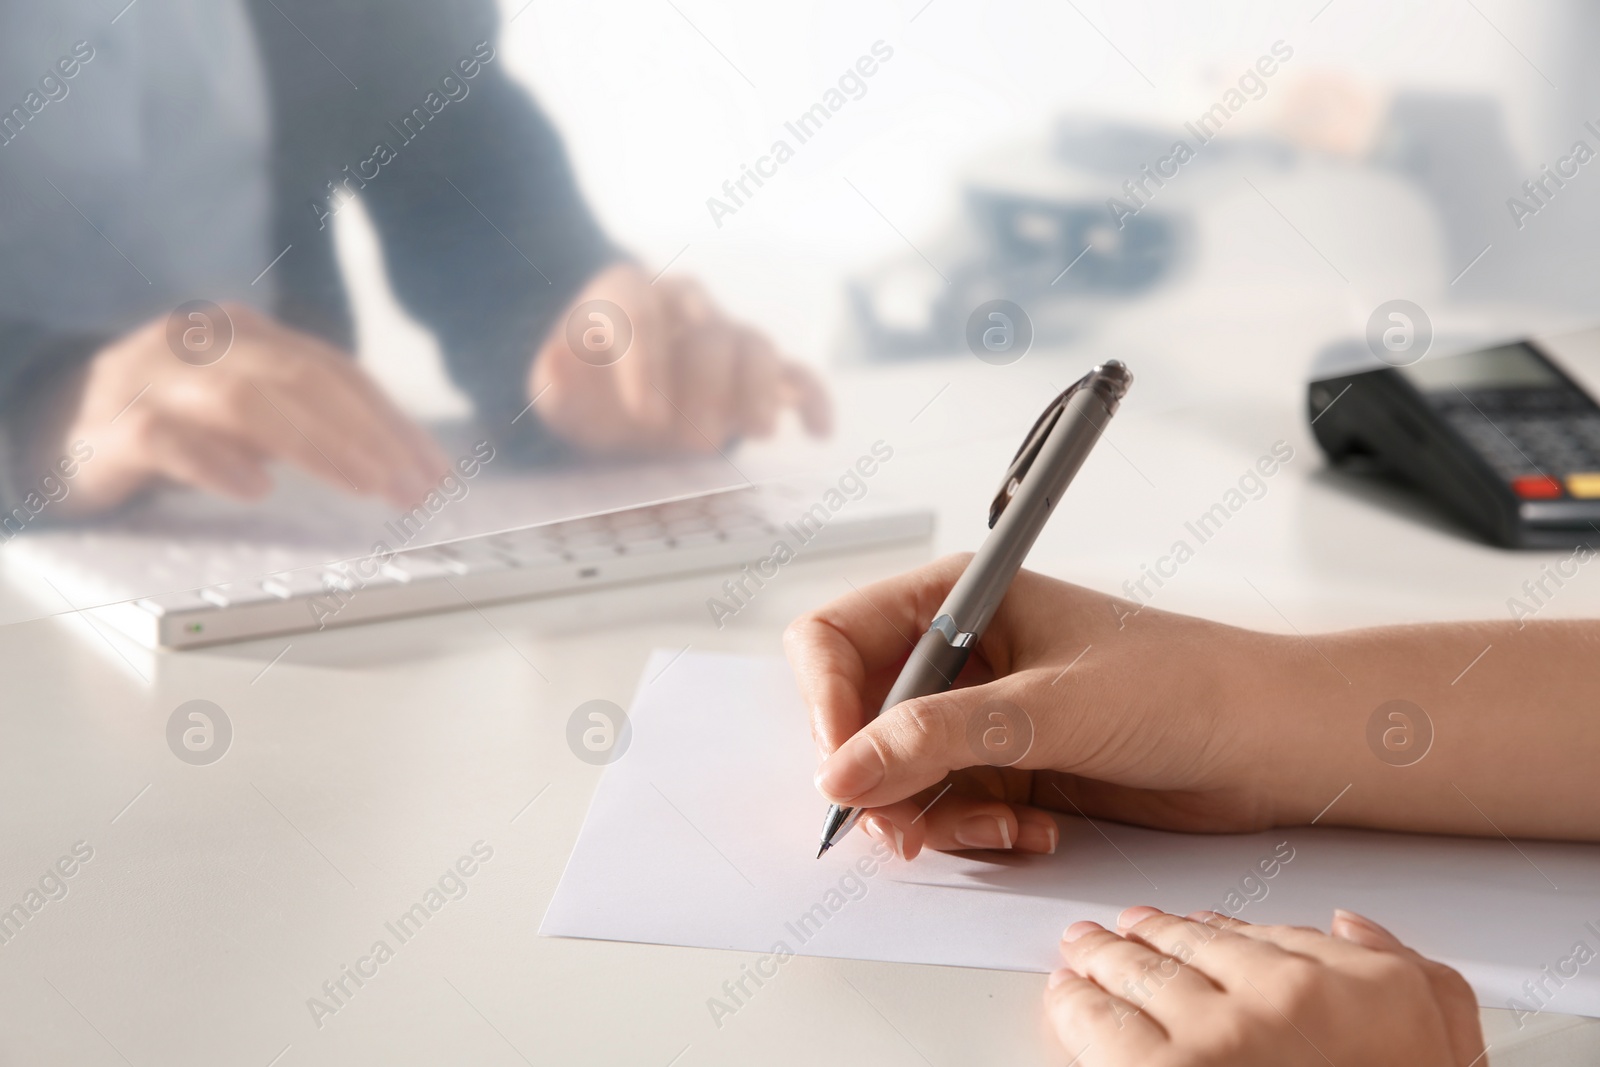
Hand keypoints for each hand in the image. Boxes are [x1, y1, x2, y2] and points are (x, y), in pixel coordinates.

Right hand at [50, 304, 448, 516]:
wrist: (62, 430)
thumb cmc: (177, 422)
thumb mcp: (250, 412)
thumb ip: (311, 421)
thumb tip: (400, 464)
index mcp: (246, 333)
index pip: (335, 371)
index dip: (391, 420)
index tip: (435, 470)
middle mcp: (203, 343)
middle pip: (302, 381)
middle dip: (369, 436)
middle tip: (414, 488)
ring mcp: (154, 380)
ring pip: (245, 402)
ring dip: (316, 447)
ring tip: (364, 487)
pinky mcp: (110, 428)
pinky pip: (165, 438)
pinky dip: (215, 462)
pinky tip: (256, 490)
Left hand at [529, 263, 830, 453]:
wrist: (618, 394)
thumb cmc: (589, 391)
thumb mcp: (559, 392)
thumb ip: (555, 381)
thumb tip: (553, 361)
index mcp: (629, 294)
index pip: (640, 312)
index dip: (646, 364)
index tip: (644, 417)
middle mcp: (685, 305)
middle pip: (708, 331)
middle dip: (706, 387)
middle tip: (695, 442)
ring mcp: (727, 335)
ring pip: (756, 344)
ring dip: (760, 389)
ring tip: (757, 434)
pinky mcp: (760, 372)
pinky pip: (797, 374)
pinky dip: (813, 399)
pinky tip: (817, 433)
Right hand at [783, 555, 1295, 858]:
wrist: (1267, 745)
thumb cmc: (1182, 686)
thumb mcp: (1048, 708)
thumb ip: (939, 736)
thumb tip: (842, 770)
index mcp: (959, 599)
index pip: (837, 638)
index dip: (825, 702)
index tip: (840, 767)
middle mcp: (959, 654)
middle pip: (857, 717)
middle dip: (878, 777)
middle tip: (907, 826)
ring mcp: (980, 713)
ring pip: (897, 776)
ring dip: (933, 816)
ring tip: (998, 829)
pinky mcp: (1005, 766)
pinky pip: (946, 810)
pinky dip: (974, 832)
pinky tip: (1032, 830)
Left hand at [1045, 907, 1482, 1065]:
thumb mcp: (1441, 1042)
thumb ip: (1407, 973)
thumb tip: (1352, 927)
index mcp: (1350, 988)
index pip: (1261, 940)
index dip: (1214, 932)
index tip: (1190, 927)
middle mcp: (1278, 1001)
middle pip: (1191, 948)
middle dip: (1147, 935)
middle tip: (1114, 928)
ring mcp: (1216, 1039)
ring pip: (1140, 975)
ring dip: (1103, 957)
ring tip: (1082, 950)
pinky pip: (1104, 1027)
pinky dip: (1077, 1005)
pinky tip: (1067, 996)